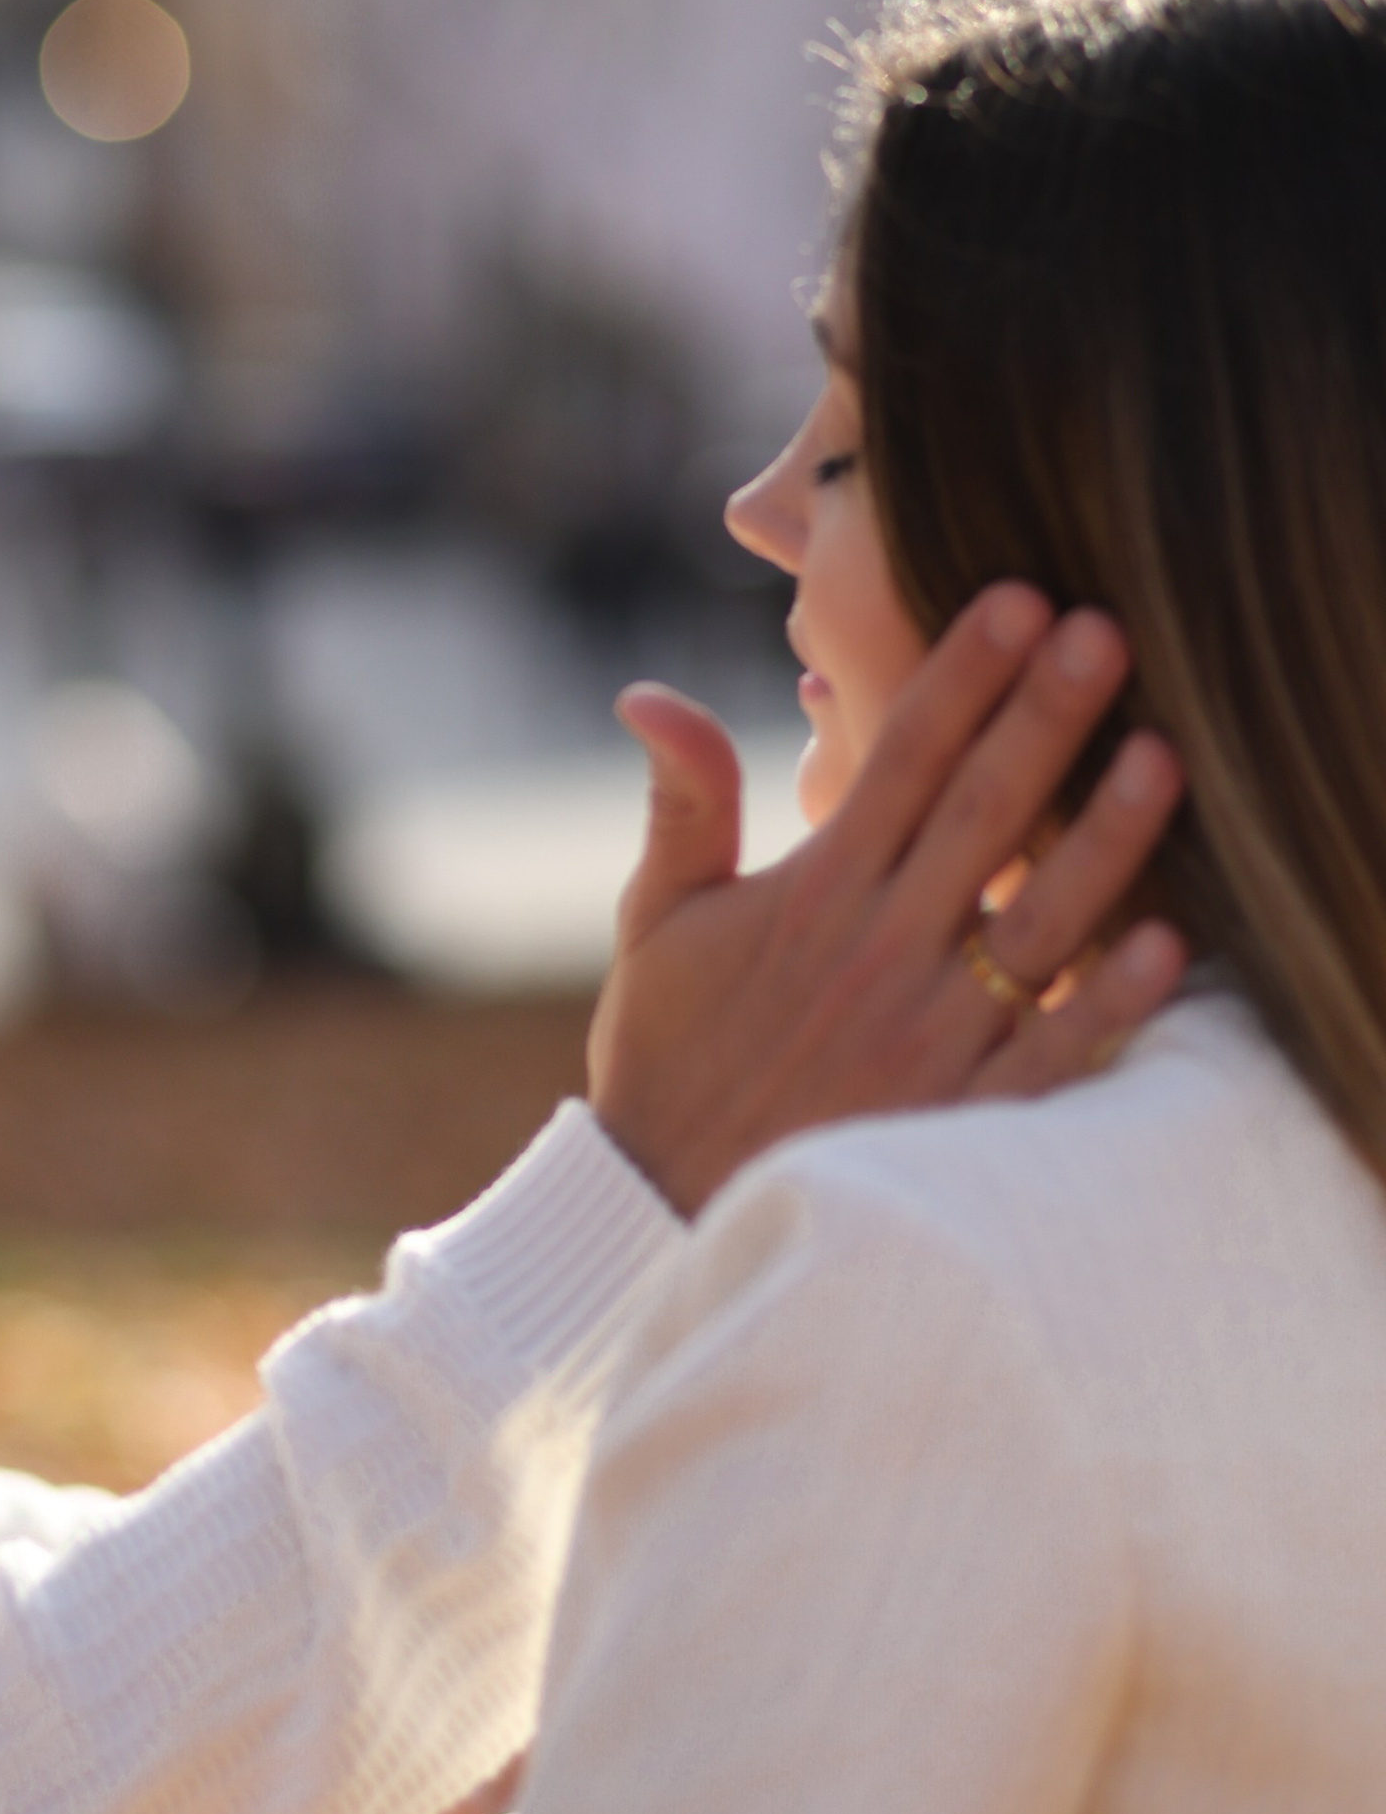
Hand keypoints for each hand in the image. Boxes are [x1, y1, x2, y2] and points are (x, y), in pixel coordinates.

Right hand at [588, 590, 1185, 1215]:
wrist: (663, 1215)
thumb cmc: (667, 1057)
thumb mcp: (657, 922)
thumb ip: (681, 804)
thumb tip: (648, 691)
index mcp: (814, 892)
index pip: (900, 759)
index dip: (960, 673)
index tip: (1016, 598)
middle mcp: (879, 950)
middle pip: (981, 813)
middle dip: (1046, 716)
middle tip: (1107, 631)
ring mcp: (927, 1033)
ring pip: (1035, 920)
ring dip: (1102, 838)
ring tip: (1162, 756)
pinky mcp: (960, 1114)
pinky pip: (1050, 1051)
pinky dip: (1108, 1002)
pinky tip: (1167, 943)